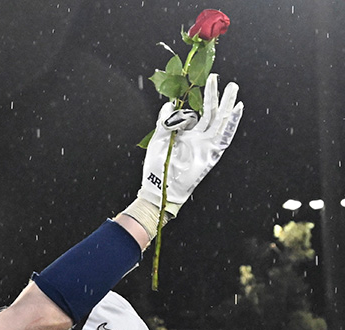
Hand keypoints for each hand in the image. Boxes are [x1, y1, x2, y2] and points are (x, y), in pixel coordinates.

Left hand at [137, 73, 242, 210]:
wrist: (160, 187)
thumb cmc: (157, 167)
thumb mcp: (158, 139)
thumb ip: (164, 121)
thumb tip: (169, 103)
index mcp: (185, 133)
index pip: (195, 111)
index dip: (195, 100)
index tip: (196, 85)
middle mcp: (198, 137)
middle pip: (210, 112)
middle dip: (214, 95)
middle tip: (216, 77)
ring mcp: (206, 144)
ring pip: (220, 120)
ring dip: (227, 103)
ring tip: (232, 87)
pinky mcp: (212, 153)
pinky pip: (225, 136)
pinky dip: (232, 122)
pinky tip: (238, 109)